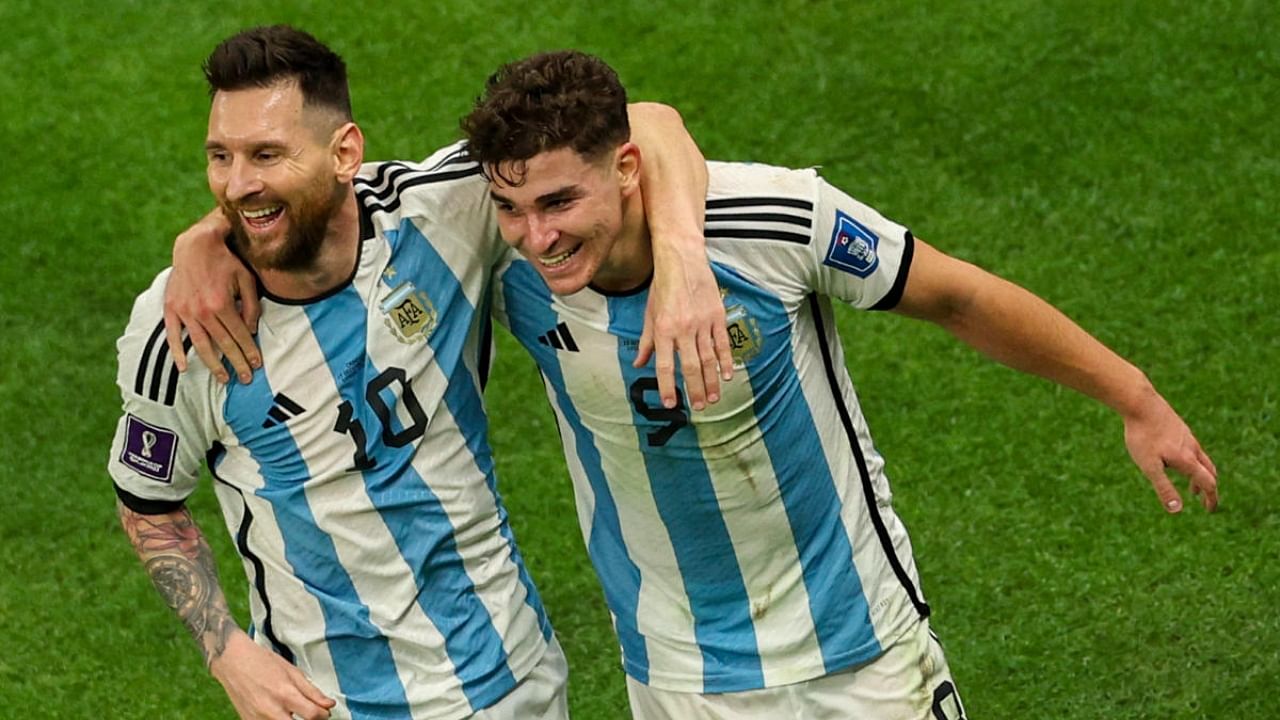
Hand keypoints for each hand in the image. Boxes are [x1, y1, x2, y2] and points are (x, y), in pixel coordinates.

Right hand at [163, 209, 261, 383]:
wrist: (195, 246)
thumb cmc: (226, 262)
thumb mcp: (246, 280)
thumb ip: (251, 306)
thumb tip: (252, 331)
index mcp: (222, 304)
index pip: (240, 335)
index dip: (250, 351)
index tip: (257, 365)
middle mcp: (202, 311)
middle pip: (223, 344)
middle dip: (236, 363)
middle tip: (246, 379)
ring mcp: (184, 311)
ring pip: (200, 345)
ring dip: (212, 364)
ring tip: (223, 379)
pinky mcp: (171, 308)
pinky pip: (172, 335)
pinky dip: (177, 352)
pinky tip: (183, 367)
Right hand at [210, 631, 335, 719]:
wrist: (232, 661)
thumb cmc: (263, 662)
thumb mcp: (292, 672)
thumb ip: (312, 691)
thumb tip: (329, 704)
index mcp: (284, 693)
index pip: (312, 715)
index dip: (323, 715)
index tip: (324, 711)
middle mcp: (270, 710)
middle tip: (312, 715)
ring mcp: (257, 718)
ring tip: (293, 711)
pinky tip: (279, 712)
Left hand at [635, 241, 733, 410]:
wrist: (682, 259)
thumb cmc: (663, 286)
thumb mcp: (649, 314)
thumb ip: (647, 341)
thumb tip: (639, 364)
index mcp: (663, 329)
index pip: (664, 364)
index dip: (667, 386)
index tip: (671, 403)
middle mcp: (683, 328)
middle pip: (690, 366)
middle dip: (695, 390)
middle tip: (699, 407)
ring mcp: (702, 322)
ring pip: (708, 358)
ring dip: (712, 381)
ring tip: (713, 398)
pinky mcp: (717, 315)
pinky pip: (723, 343)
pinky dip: (726, 360)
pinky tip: (727, 375)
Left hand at [1121, 392, 1218, 512]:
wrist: (1140, 402)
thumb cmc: (1142, 436)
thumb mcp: (1149, 466)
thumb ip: (1163, 487)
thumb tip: (1176, 510)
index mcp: (1188, 460)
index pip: (1208, 483)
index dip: (1211, 498)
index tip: (1209, 509)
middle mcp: (1192, 447)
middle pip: (1209, 471)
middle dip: (1208, 487)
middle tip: (1203, 500)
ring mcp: (1186, 436)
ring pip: (1201, 458)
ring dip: (1199, 474)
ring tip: (1191, 485)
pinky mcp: (1179, 427)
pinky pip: (1192, 447)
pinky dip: (1192, 461)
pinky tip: (1177, 460)